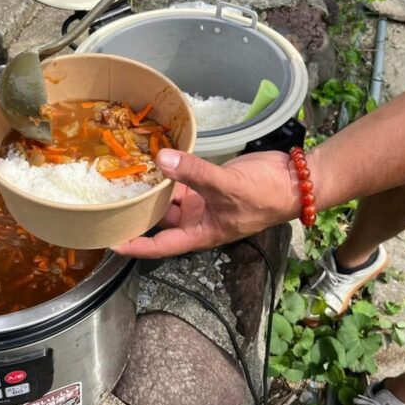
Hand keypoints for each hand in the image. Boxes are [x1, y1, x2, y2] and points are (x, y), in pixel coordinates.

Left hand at [112, 149, 299, 258]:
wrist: (294, 179)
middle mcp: (197, 220)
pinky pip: (181, 179)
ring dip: (152, 188)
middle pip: (159, 220)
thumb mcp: (226, 186)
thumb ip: (193, 173)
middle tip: (111, 198)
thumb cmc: (264, 195)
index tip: (110, 241)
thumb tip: (161, 159)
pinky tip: (152, 158)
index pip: (160, 246)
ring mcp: (201, 201)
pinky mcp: (206, 183)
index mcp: (200, 233)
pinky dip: (168, 171)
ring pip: (168, 198)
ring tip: (125, 175)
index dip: (135, 246)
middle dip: (138, 212)